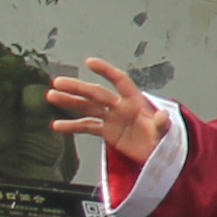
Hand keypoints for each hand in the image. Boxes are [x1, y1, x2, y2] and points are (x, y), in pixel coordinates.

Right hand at [47, 56, 168, 165]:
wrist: (158, 154)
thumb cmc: (163, 138)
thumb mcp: (165, 132)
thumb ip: (162, 124)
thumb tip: (162, 116)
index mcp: (135, 101)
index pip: (119, 81)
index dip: (105, 71)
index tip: (89, 62)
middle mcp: (120, 106)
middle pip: (96, 94)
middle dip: (78, 88)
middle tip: (58, 82)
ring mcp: (112, 118)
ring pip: (87, 107)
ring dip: (69, 102)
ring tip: (51, 96)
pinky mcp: (107, 131)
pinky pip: (86, 127)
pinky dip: (71, 126)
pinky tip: (57, 125)